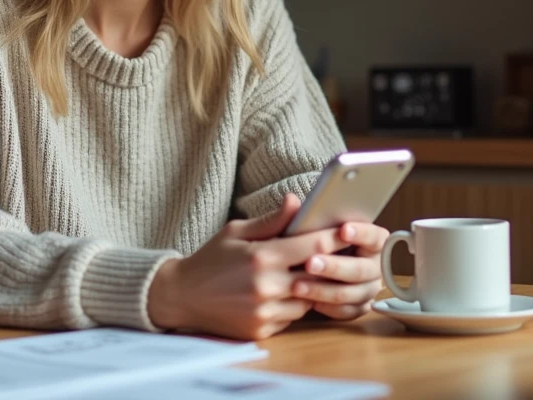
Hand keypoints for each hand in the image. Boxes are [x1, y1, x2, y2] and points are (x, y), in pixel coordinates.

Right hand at [147, 193, 349, 339]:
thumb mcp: (236, 231)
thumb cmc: (211, 259)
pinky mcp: (262, 330)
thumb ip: (270, 221)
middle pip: (317, 274)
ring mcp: (265, 311)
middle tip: (345, 253)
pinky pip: (292, 317)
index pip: (312, 245)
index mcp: (261, 257)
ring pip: (308, 299)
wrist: (182, 296)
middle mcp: (267, 286)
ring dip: (312, 287)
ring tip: (311, 274)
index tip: (350, 230)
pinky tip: (287, 293)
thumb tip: (296, 201)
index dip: (335, 237)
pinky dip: (293, 304)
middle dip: (332, 263)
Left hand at [290, 221, 387, 319]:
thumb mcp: (293, 228)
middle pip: (363, 268)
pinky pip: (349, 311)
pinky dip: (330, 307)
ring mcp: (368, 287)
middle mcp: (373, 263)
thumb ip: (292, 217)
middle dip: (335, 266)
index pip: (374, 235)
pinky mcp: (358, 306)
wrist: (294, 269)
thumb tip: (290, 201)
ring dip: (326, 290)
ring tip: (298, 286)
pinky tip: (310, 303)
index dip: (362, 233)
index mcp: (369, 238)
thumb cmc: (300, 243)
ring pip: (355, 293)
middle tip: (310, 263)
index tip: (343, 230)